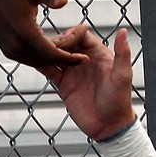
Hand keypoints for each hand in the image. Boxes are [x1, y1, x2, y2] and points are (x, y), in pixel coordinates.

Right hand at [0, 0, 87, 69]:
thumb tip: (65, 2)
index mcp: (25, 32)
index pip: (52, 53)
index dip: (70, 57)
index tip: (85, 57)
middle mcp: (17, 46)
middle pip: (48, 60)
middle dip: (66, 57)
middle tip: (81, 50)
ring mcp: (11, 50)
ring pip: (39, 62)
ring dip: (55, 58)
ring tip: (70, 48)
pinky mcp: (8, 51)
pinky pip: (30, 60)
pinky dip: (43, 57)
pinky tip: (54, 48)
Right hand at [45, 25, 136, 140]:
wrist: (108, 126)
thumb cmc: (119, 101)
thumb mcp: (122, 76)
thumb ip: (122, 53)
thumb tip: (123, 30)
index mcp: (99, 55)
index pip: (82, 36)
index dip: (72, 35)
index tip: (65, 40)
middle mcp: (84, 60)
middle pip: (67, 43)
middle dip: (58, 42)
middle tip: (49, 46)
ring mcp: (73, 72)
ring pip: (57, 55)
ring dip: (48, 51)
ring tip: (37, 49)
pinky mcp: (64, 84)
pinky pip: (50, 70)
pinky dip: (41, 64)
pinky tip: (32, 59)